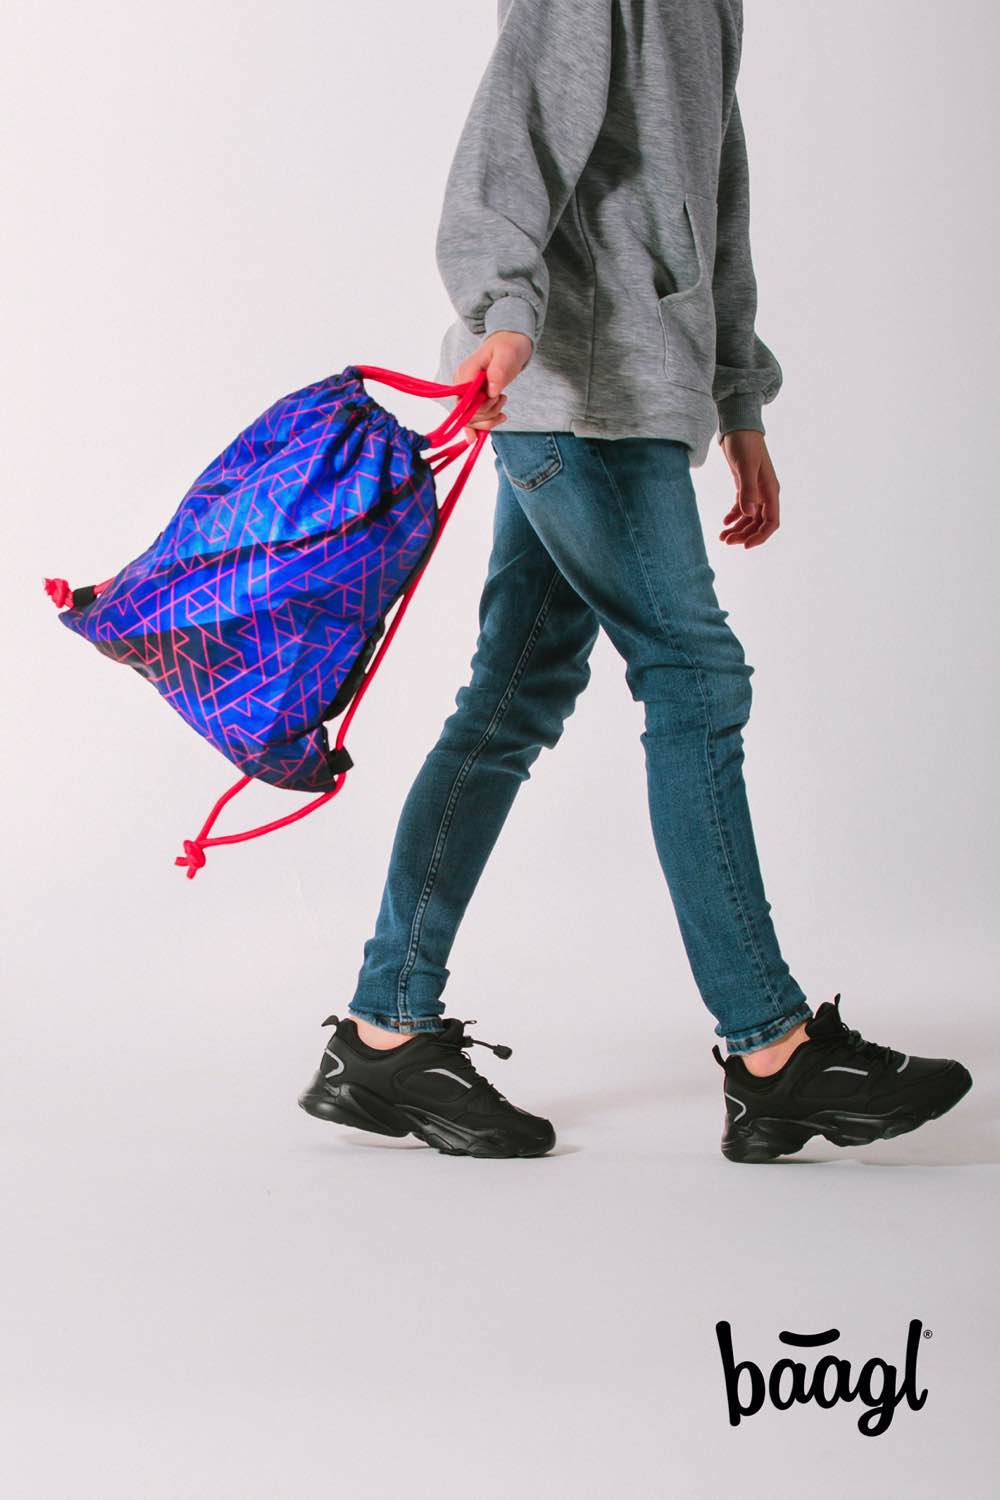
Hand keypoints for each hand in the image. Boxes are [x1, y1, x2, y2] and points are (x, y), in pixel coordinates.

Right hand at [452, 330, 532, 443]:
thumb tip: (492, 391)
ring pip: (471, 420)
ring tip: (502, 401)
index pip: (463, 402)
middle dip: (487, 413)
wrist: (510, 345)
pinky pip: (474, 419)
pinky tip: (497, 419)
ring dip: (490, 418)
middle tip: (502, 397)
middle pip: (466, 414)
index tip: (496, 396)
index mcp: (465, 373)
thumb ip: (497, 371)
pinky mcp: (473, 399)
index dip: (479, 407)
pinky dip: (485, 424)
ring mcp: (466, 393)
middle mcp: (461, 385)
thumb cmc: (508, 347)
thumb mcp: (506, 354)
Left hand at [719, 430, 780, 548]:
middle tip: (726, 541)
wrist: (738, 427)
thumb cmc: (744, 444)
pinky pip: (742, 508)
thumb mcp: (745, 466)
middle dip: (744, 535)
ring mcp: (756, 490)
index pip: (771, 522)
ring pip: (749, 518)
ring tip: (722, 536)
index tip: (745, 546)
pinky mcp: (745, 485)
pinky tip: (724, 522)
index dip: (760, 536)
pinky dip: (734, 517)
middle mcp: (765, 493)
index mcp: (770, 490)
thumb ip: (747, 490)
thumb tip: (749, 514)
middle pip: (758, 523)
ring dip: (738, 529)